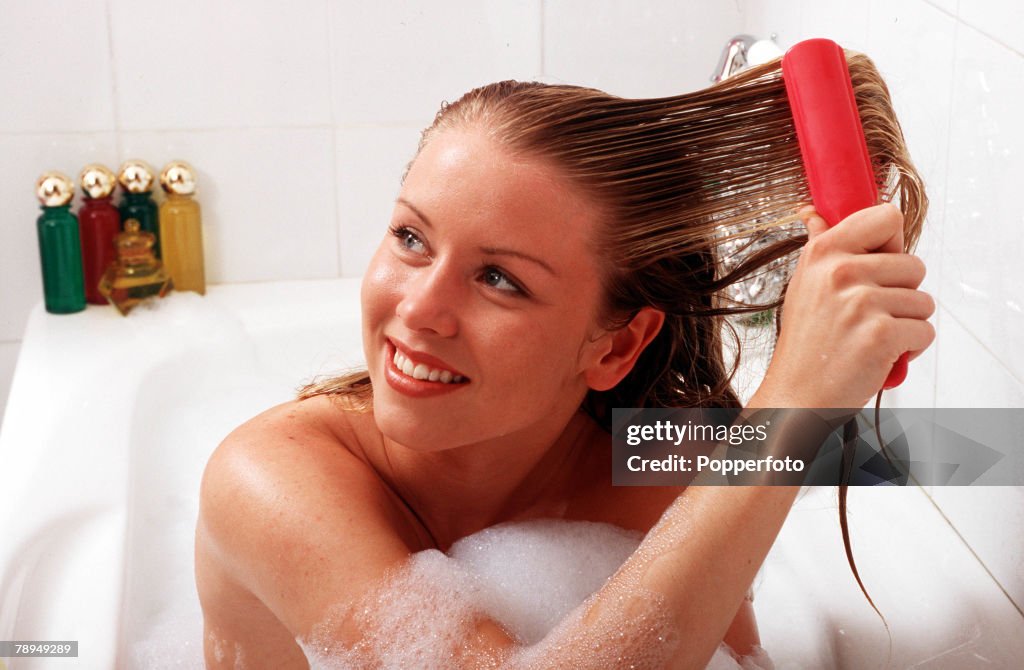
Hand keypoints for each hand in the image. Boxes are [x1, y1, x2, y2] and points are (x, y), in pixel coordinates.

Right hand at [753, 203, 935, 407]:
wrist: (796, 395)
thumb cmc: (805, 345)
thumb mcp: (803, 286)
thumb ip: (820, 246)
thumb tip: (813, 214)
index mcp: (824, 253)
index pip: (887, 217)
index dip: (891, 244)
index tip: (878, 264)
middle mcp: (841, 272)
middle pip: (914, 265)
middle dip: (901, 294)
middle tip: (867, 316)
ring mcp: (861, 302)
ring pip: (923, 301)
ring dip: (906, 324)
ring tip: (871, 337)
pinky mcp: (881, 334)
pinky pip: (925, 331)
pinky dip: (910, 349)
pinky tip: (881, 355)